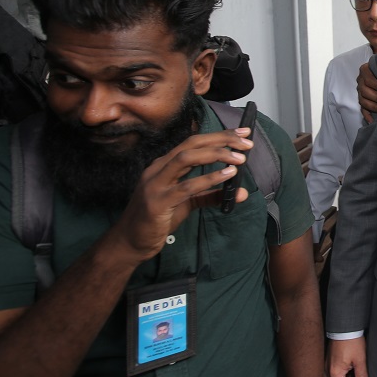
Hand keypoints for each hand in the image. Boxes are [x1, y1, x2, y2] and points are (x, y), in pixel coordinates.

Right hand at [108, 128, 253, 263]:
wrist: (130, 242)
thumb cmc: (157, 219)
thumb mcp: (188, 203)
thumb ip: (212, 195)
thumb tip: (241, 193)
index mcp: (164, 165)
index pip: (194, 143)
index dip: (219, 135)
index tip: (243, 133)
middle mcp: (158, 169)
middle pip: (192, 144)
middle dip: (221, 139)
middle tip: (247, 142)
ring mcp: (155, 184)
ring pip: (187, 158)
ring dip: (216, 155)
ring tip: (240, 158)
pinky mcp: (157, 202)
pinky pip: (186, 186)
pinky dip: (209, 178)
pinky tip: (227, 175)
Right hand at [356, 62, 376, 122]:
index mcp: (365, 70)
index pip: (369, 80)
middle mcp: (360, 80)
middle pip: (365, 92)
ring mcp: (360, 91)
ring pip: (363, 101)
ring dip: (374, 107)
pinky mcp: (362, 100)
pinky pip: (362, 109)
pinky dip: (367, 116)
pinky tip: (372, 121)